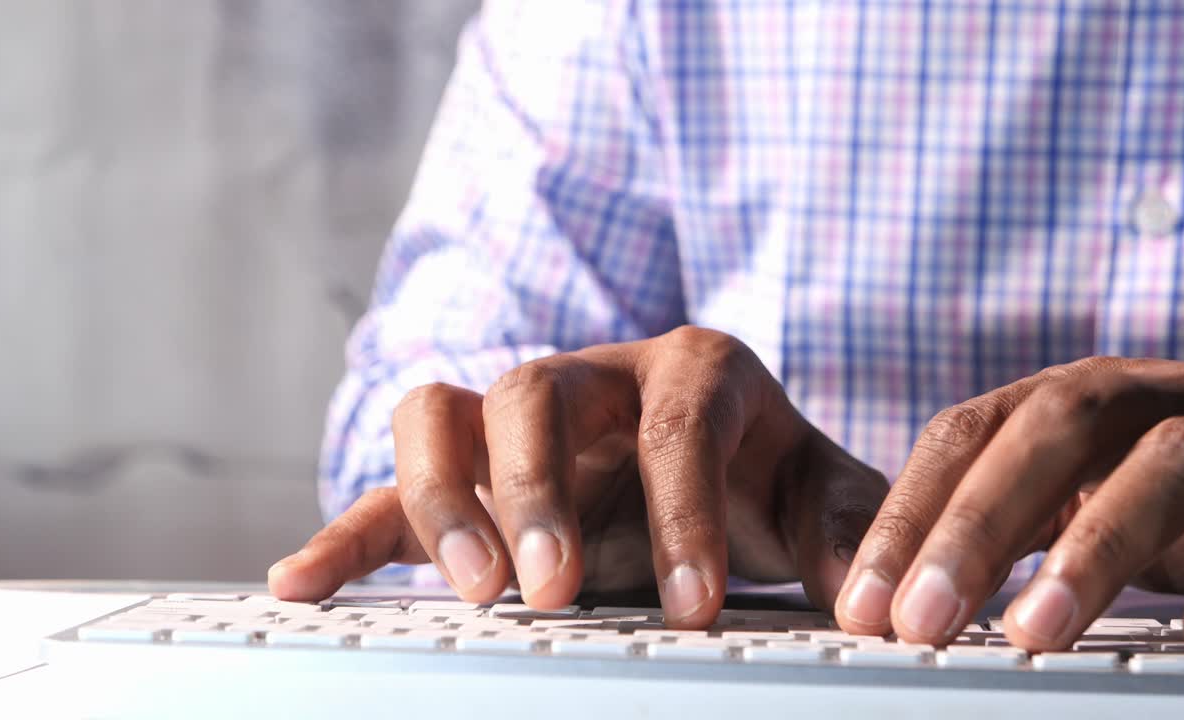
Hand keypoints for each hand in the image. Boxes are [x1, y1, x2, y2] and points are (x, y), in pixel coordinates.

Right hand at [269, 326, 887, 626]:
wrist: (710, 458)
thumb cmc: (763, 475)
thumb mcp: (819, 496)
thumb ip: (851, 530)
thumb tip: (880, 603)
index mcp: (690, 369)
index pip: (675, 421)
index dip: (681, 510)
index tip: (691, 605)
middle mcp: (591, 378)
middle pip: (533, 392)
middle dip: (538, 488)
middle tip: (557, 587)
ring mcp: (515, 423)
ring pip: (443, 412)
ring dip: (444, 497)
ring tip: (472, 590)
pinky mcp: (464, 472)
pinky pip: (386, 484)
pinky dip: (347, 530)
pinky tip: (304, 581)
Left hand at [836, 357, 1183, 647]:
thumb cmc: (1137, 490)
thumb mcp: (1055, 503)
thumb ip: (989, 540)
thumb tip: (887, 610)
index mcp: (1055, 403)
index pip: (961, 438)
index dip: (906, 517)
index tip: (862, 606)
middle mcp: (1130, 398)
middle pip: (1048, 432)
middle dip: (975, 526)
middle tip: (921, 619)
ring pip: (1161, 463)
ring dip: (1093, 549)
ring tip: (1036, 630)